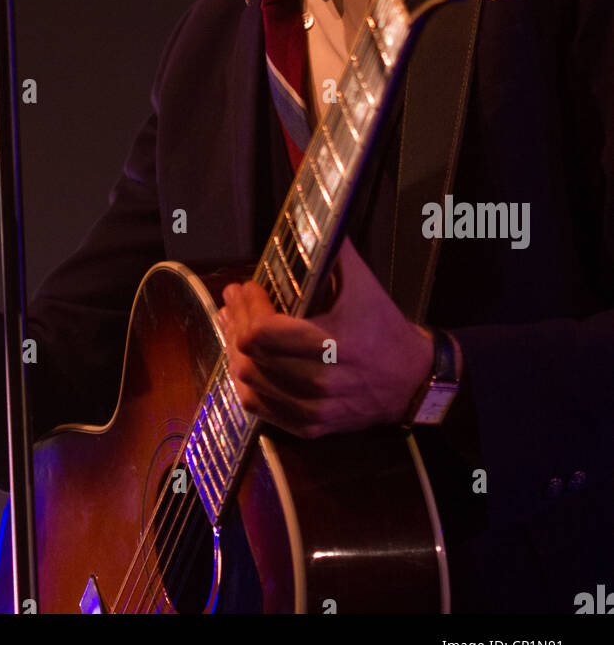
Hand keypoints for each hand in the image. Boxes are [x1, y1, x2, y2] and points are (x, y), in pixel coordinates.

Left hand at [218, 237, 452, 437]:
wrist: (414, 381)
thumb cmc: (385, 328)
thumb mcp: (365, 285)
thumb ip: (335, 251)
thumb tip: (312, 218)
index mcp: (333, 345)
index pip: (264, 333)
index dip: (248, 307)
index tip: (248, 286)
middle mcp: (320, 382)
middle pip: (250, 357)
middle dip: (235, 323)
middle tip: (232, 301)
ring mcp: (313, 409)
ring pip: (249, 384)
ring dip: (234, 352)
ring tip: (231, 325)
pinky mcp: (310, 426)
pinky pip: (260, 409)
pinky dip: (245, 384)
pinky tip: (243, 361)